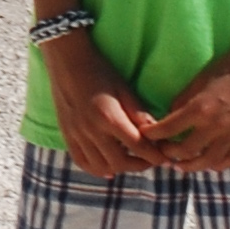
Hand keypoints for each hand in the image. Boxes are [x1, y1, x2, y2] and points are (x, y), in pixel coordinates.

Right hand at [40, 33, 155, 182]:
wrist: (67, 59)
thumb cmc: (99, 70)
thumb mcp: (123, 88)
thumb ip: (138, 113)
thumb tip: (157, 134)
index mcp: (109, 117)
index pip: (138, 147)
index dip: (154, 156)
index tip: (163, 158)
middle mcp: (92, 131)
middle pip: (120, 163)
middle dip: (139, 165)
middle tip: (149, 160)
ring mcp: (77, 135)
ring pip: (101, 167)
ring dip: (119, 169)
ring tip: (129, 161)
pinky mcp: (66, 135)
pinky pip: (81, 162)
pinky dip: (96, 169)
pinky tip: (107, 167)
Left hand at [139, 43, 229, 174]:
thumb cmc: (226, 69)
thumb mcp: (198, 81)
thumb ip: (184, 102)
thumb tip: (171, 118)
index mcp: (200, 108)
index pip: (169, 128)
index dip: (154, 134)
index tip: (146, 135)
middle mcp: (215, 126)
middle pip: (186, 151)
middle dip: (170, 154)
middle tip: (163, 152)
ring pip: (208, 162)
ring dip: (191, 166)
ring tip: (181, 165)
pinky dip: (217, 166)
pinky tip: (208, 164)